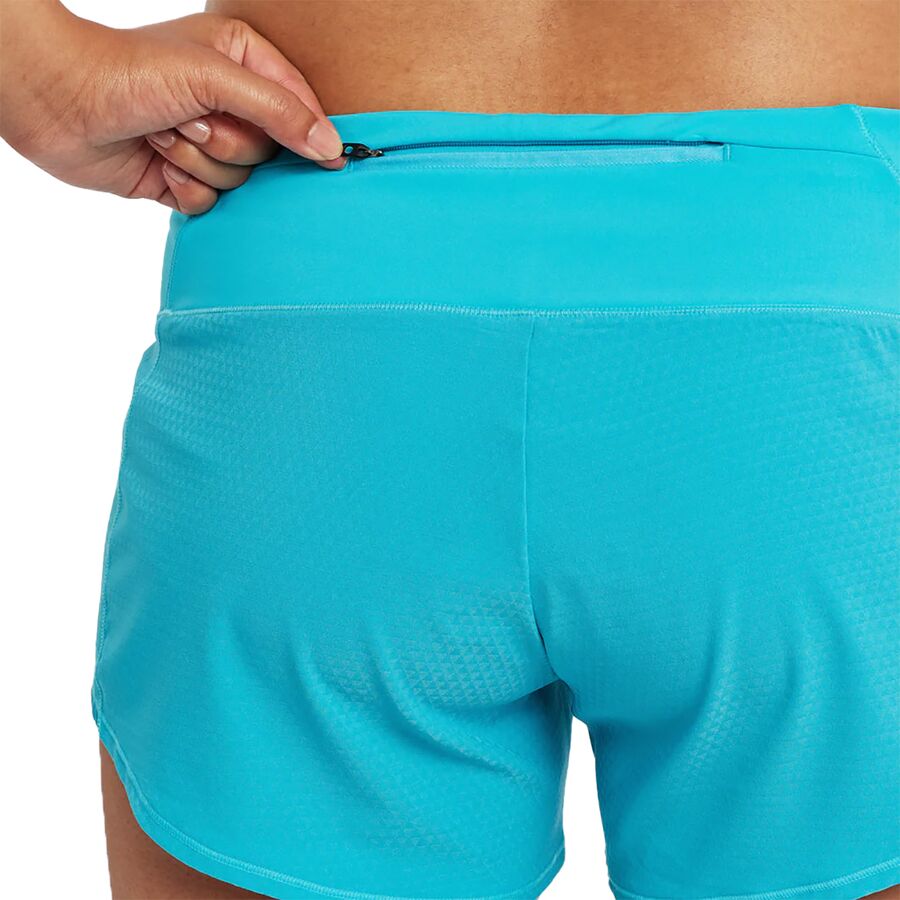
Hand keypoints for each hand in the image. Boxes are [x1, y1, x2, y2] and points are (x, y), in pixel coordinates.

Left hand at [0, 1, 345, 213]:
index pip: (301, 106)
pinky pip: (212, 203)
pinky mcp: (184, 177)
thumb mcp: (214, 78)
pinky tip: (158, 164)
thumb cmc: (130, 72)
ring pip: (240, 180)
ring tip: (164, 136)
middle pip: (269, 152)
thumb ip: (278, 110)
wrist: (58, 101)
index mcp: (244, 63)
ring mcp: (207, 143)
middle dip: (228, 144)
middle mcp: (229, 102)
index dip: (311, 135)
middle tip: (192, 122)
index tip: (327, 160)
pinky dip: (185, 189)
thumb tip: (330, 146)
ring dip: (199, 164)